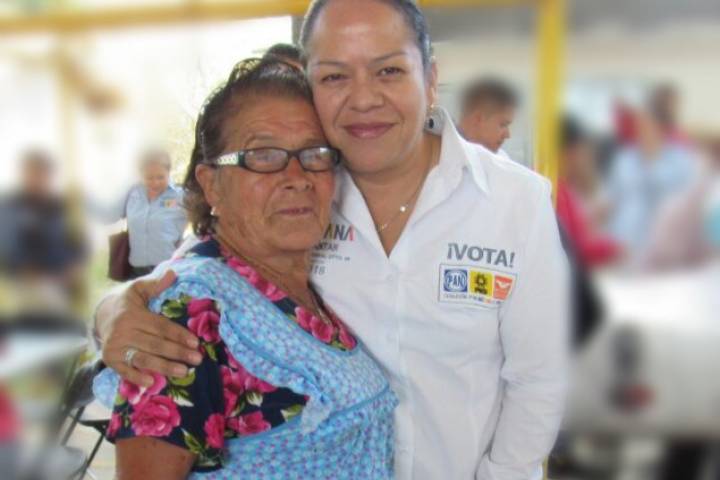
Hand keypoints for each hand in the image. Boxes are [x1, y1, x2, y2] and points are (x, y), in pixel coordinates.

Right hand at [98, 270, 201, 386]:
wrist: (99, 315)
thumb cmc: (126, 303)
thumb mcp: (138, 289)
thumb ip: (155, 285)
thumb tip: (172, 273)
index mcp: (133, 314)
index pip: (160, 327)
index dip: (179, 335)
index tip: (195, 343)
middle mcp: (123, 331)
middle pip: (155, 344)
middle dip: (178, 353)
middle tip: (197, 360)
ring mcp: (115, 347)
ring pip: (144, 359)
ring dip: (164, 367)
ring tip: (184, 372)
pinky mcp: (110, 359)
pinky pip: (125, 371)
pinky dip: (137, 378)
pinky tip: (151, 383)